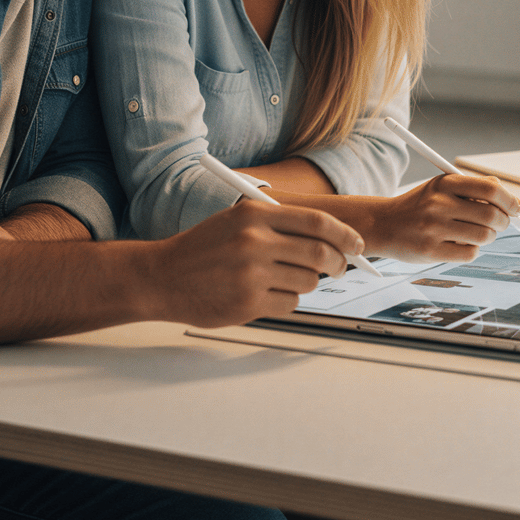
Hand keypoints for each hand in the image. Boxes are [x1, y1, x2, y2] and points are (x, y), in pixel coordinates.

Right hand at [140, 201, 362, 327]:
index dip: (344, 235)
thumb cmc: (203, 249)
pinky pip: (289, 304)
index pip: (317, 222)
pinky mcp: (248, 303)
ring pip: (307, 282)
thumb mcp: (236, 220)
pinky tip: (264, 295)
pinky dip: (286, 301)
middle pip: (320, 254)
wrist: (163, 277)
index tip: (356, 245)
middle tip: (338, 268)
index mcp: (254, 214)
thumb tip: (330, 238)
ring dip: (305, 283)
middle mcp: (254, 241)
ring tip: (282, 279)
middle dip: (337, 264)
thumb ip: (278, 225)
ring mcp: (251, 274)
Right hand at [358, 173, 519, 262]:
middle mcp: (439, 204)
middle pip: (491, 214)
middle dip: (503, 222)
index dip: (509, 200)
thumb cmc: (418, 205)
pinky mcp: (431, 251)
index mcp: (444, 183)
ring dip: (488, 237)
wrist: (383, 224)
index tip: (517, 208)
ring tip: (478, 234)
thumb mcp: (441, 187)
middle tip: (500, 224)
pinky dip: (472, 250)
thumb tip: (510, 199)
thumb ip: (474, 187)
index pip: (489, 188)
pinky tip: (460, 244)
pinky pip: (469, 254)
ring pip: (484, 236)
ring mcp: (434, 228)